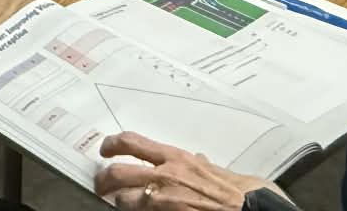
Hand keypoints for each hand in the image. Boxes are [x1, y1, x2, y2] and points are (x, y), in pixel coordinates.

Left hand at [95, 133, 277, 210]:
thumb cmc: (245, 194)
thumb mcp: (220, 172)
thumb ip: (203, 165)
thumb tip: (198, 159)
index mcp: (177, 159)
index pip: (131, 142)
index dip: (112, 144)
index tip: (105, 149)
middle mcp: (166, 176)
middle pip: (117, 173)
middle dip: (104, 180)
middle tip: (101, 185)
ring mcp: (165, 201)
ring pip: (125, 200)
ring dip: (121, 203)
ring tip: (122, 204)